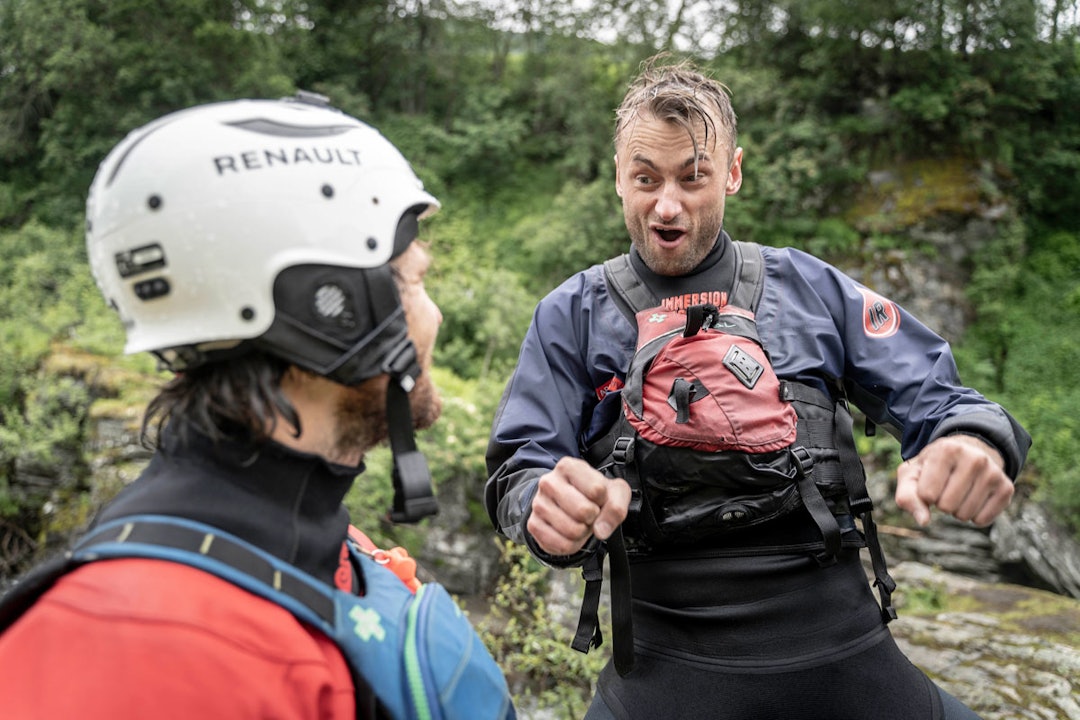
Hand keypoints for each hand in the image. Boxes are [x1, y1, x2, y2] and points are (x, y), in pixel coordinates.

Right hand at [526, 457, 631, 555]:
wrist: (570, 503)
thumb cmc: (593, 494)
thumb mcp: (614, 492)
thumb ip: (616, 507)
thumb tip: (601, 530)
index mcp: (568, 467)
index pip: (597, 490)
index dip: (603, 500)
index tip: (598, 498)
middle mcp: (548, 482)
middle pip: (583, 511)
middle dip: (593, 518)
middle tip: (589, 513)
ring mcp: (538, 504)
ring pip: (573, 530)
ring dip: (583, 533)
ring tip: (580, 522)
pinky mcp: (533, 525)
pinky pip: (562, 544)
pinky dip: (573, 545)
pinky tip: (571, 534)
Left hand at [895, 435, 1013, 526]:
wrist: (967, 452)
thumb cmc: (933, 466)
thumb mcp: (912, 474)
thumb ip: (906, 496)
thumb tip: (923, 521)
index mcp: (947, 450)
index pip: (927, 494)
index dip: (925, 494)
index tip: (930, 481)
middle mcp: (975, 458)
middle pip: (946, 506)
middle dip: (941, 503)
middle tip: (946, 487)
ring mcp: (994, 473)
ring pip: (964, 515)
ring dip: (956, 510)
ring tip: (959, 491)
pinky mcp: (1006, 488)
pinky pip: (982, 520)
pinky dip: (973, 517)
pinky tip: (973, 498)